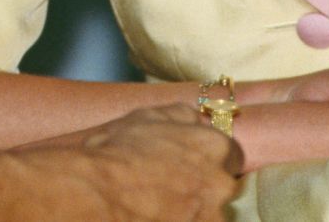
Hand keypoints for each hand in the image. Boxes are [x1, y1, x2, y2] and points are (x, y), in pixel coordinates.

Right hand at [68, 105, 241, 221]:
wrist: (98, 194)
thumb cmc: (120, 152)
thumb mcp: (150, 115)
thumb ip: (183, 116)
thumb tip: (197, 119)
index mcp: (215, 148)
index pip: (231, 156)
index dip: (209, 161)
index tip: (192, 167)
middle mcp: (221, 186)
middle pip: (222, 189)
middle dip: (204, 190)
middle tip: (173, 190)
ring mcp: (211, 218)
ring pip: (209, 215)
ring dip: (192, 212)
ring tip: (160, 208)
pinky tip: (156, 216)